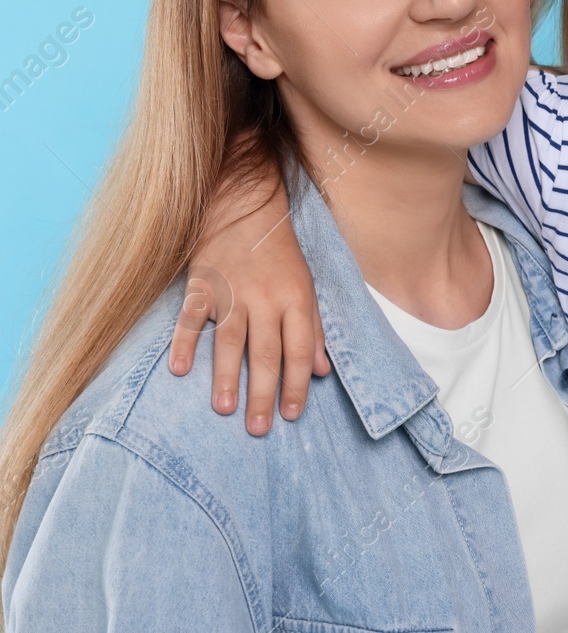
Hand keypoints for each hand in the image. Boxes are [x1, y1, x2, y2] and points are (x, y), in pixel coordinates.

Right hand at [169, 171, 326, 435]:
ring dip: (226, 377)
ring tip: (225, 410)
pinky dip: (183, 342)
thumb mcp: (307, 286)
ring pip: (231, 341)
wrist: (245, 204)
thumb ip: (315, 328)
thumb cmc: (280, 252)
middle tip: (259, 429)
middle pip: (267, 353)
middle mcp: (266, 299)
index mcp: (297, 299)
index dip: (297, 384)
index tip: (291, 415)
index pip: (301, 350)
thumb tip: (323, 370)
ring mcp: (232, 292)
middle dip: (264, 393)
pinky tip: (178, 369)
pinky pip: (191, 318)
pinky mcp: (202, 285)